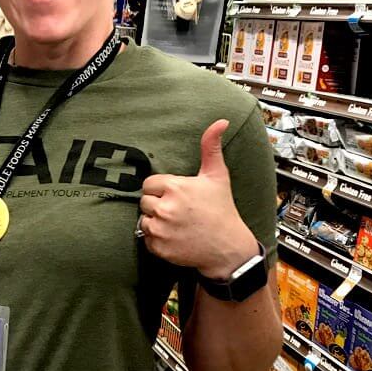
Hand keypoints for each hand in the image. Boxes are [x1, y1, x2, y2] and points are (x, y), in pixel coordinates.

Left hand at [138, 120, 258, 279]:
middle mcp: (165, 208)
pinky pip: (146, 239)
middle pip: (144, 201)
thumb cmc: (222, 210)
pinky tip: (174, 237)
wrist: (228, 247)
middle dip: (157, 204)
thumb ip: (210, 147)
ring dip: (155, 222)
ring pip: (143, 220)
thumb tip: (220, 122)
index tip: (176, 196)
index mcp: (175, 188)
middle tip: (177, 210)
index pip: (149, 184)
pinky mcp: (159, 247)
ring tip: (175, 223)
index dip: (161, 189)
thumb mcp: (217, 176)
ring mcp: (160, 230)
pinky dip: (157, 239)